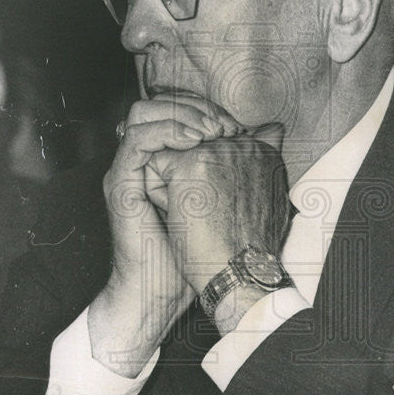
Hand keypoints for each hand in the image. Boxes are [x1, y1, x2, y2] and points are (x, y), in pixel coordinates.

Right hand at [89, 95, 240, 375]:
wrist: (174, 289)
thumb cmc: (208, 250)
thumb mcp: (231, 194)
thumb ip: (244, 159)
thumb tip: (273, 128)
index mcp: (165, 161)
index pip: (176, 111)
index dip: (206, 109)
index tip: (236, 124)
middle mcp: (143, 161)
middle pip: (158, 105)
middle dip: (195, 107)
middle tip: (224, 125)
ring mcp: (128, 170)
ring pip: (142, 113)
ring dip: (180, 115)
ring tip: (210, 131)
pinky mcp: (120, 183)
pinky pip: (136, 140)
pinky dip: (166, 132)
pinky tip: (194, 142)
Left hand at [148, 120, 290, 297]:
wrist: (239, 276)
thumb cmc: (251, 247)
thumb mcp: (269, 196)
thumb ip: (265, 160)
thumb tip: (272, 130)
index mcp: (263, 150)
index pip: (215, 148)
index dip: (210, 179)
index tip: (225, 208)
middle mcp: (243, 144)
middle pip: (192, 149)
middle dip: (191, 179)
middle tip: (212, 214)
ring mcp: (218, 151)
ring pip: (174, 157)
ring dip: (176, 186)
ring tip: (198, 215)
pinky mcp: (192, 163)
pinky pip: (157, 167)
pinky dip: (161, 195)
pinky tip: (183, 216)